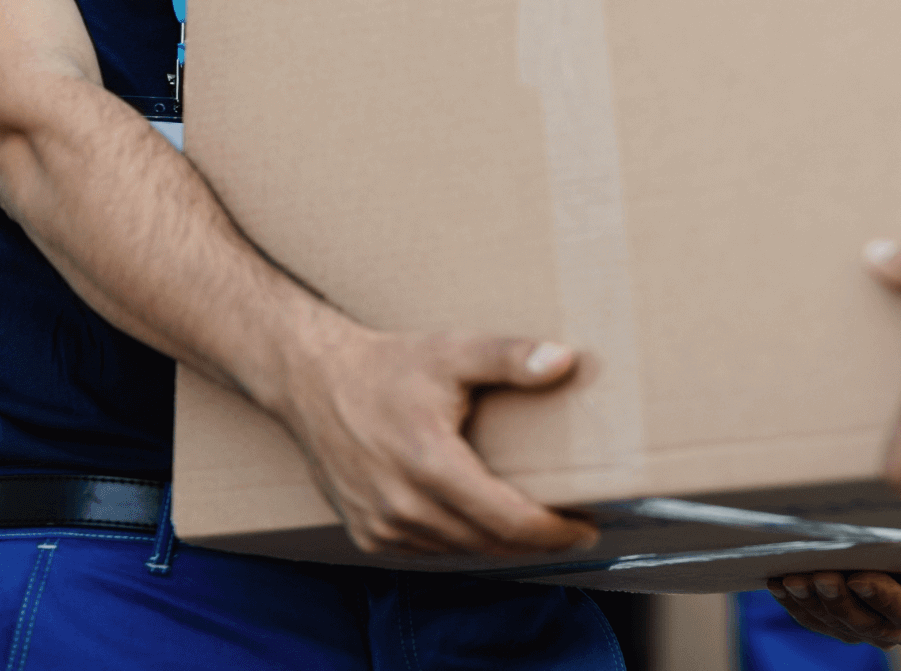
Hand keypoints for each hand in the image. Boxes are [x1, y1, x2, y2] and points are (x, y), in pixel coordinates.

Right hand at [280, 317, 599, 557]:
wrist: (313, 380)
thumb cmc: (387, 365)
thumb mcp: (453, 351)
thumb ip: (510, 357)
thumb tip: (564, 360)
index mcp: (431, 464)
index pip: (508, 521)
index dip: (553, 532)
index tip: (586, 527)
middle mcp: (404, 505)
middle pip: (488, 542)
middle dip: (535, 539)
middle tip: (570, 523)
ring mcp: (382, 525)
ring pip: (458, 550)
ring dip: (497, 541)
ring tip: (531, 519)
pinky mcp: (366, 533)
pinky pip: (427, 549)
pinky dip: (458, 539)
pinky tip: (478, 518)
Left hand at [769, 572, 900, 649]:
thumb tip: (887, 525)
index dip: (886, 600)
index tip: (859, 578)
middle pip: (876, 627)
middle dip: (842, 601)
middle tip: (820, 576)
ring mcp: (884, 632)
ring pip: (846, 629)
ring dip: (816, 604)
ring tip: (793, 581)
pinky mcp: (856, 627)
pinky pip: (826, 625)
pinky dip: (801, 607)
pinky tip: (780, 586)